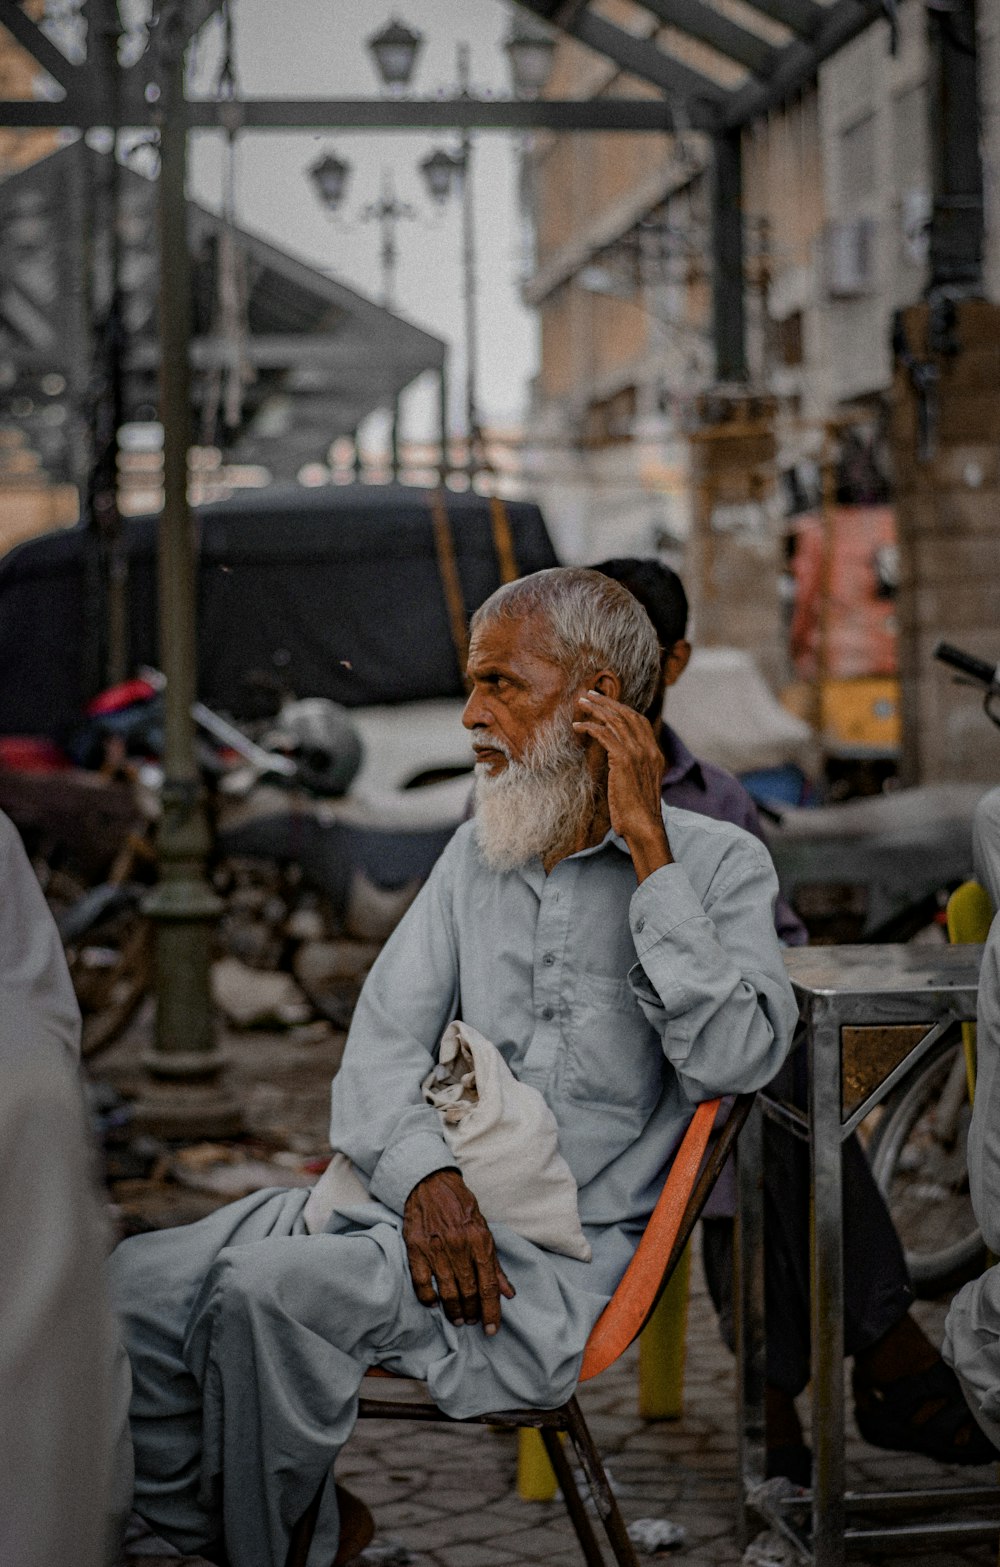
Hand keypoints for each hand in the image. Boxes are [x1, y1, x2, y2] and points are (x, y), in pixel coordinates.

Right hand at [403, 1168, 514, 1335]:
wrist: (431, 1184)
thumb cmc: (462, 1208)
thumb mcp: (484, 1230)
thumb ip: (495, 1264)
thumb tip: (509, 1293)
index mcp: (480, 1241)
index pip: (489, 1286)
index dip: (492, 1311)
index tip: (492, 1329)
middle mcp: (459, 1246)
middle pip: (469, 1291)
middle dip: (473, 1312)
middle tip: (472, 1321)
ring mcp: (436, 1248)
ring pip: (447, 1291)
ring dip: (453, 1310)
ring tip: (458, 1318)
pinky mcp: (416, 1248)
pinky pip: (421, 1282)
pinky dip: (427, 1297)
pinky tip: (434, 1303)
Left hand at [574, 690, 672, 881]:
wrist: (643, 826)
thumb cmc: (637, 813)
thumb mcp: (638, 785)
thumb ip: (632, 769)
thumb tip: (616, 761)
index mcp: (655, 754)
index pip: (639, 721)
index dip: (621, 708)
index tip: (605, 703)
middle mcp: (649, 749)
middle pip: (627, 715)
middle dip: (607, 702)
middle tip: (589, 695)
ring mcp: (638, 753)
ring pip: (616, 721)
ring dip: (596, 709)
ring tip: (581, 703)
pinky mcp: (624, 760)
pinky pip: (605, 735)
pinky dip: (590, 727)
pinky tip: (578, 727)